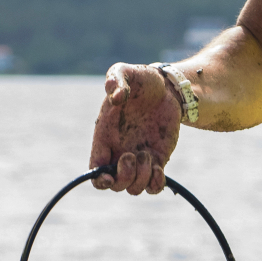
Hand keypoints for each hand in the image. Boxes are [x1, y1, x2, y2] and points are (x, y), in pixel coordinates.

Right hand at [89, 64, 181, 194]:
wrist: (166, 87)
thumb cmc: (141, 80)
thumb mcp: (126, 72)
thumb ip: (116, 79)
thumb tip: (117, 96)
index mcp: (105, 137)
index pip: (95, 170)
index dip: (100, 180)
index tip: (110, 175)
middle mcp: (119, 152)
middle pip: (115, 185)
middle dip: (124, 177)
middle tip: (134, 155)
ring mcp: (139, 158)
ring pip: (134, 188)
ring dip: (141, 178)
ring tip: (148, 156)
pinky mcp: (157, 160)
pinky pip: (154, 185)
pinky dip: (156, 184)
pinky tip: (158, 168)